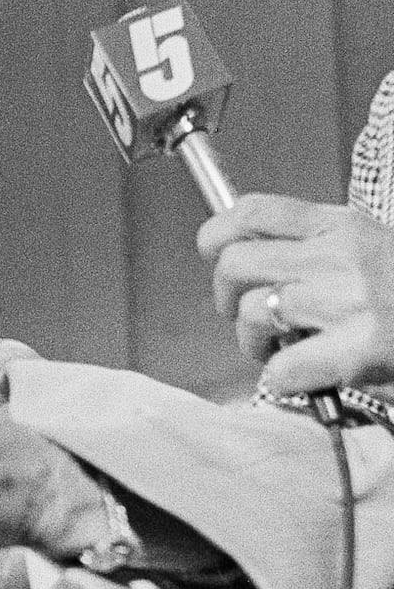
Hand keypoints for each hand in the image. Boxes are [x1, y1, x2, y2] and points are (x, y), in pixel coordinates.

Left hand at [196, 193, 393, 395]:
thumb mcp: (372, 250)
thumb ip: (321, 250)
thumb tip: (255, 258)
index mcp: (346, 227)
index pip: (255, 211)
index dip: (218, 233)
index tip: (216, 252)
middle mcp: (341, 257)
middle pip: (236, 261)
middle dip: (228, 295)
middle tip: (247, 315)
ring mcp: (347, 302)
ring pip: (254, 313)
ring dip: (253, 340)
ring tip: (277, 349)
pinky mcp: (356, 350)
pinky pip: (282, 366)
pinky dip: (282, 378)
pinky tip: (304, 376)